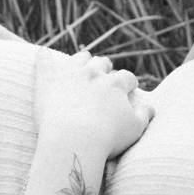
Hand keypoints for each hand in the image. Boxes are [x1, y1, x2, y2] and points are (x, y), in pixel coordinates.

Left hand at [35, 52, 154, 161]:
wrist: (72, 141)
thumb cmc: (106, 138)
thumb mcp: (135, 129)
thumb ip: (144, 115)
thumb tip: (150, 107)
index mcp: (115, 84)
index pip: (126, 78)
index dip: (129, 83)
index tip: (130, 88)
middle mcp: (94, 73)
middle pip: (102, 64)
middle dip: (106, 67)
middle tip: (106, 72)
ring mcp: (69, 75)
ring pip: (79, 59)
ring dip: (84, 60)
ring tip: (84, 61)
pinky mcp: (48, 81)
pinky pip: (44, 63)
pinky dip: (44, 57)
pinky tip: (43, 52)